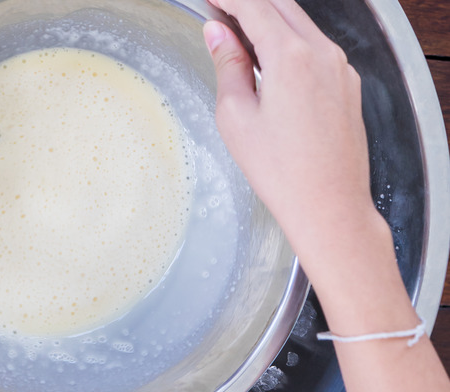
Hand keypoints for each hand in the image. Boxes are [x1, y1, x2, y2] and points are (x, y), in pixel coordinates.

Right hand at [203, 3, 449, 391]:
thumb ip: (228, 64)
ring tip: (236, 34)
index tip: (208, 1)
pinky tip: (267, 58)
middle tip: (217, 12)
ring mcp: (340, 68)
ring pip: (300, 23)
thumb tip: (218, 32)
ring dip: (267, 19)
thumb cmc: (281, 171)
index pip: (253, 5)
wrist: (329, 206)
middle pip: (280, 5)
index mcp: (292, 56)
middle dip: (246, 3)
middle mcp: (323, 53)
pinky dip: (288, 39)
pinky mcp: (346, 84)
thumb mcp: (236, 115)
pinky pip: (315, 46)